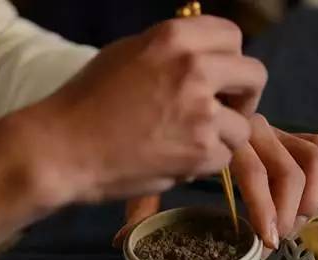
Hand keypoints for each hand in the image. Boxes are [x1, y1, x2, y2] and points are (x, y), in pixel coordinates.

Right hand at [13, 15, 266, 207]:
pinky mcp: (201, 151)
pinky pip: (225, 158)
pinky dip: (206, 163)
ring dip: (222, 137)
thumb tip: (204, 57)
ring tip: (189, 144)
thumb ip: (171, 52)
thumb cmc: (86, 101)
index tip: (220, 80)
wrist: (62, 149)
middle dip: (243, 96)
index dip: (230, 61)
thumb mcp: (128, 55)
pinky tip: (178, 161)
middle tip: (224, 112)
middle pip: (255, 75)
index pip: (233, 37)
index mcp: (174, 37)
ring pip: (243, 125)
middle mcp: (195, 68)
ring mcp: (202, 111)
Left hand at [113, 114, 317, 250]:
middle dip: (288, 212)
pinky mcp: (286, 133)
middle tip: (277, 240)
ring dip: (311, 197)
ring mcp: (271, 128)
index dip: (264, 212)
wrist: (165, 108)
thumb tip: (119, 242)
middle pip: (288, 169)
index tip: (265, 243)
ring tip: (298, 224)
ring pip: (312, 155)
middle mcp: (251, 126)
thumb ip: (141, 204)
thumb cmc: (158, 148)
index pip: (253, 173)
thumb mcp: (148, 173)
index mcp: (218, 134)